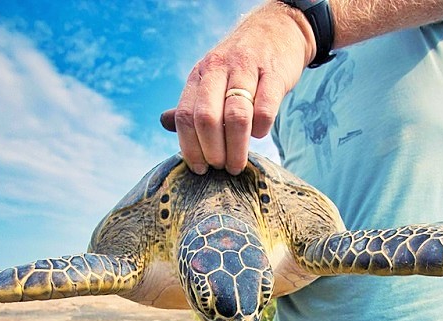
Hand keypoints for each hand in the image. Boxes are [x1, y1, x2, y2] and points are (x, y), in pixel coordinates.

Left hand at [160, 2, 314, 174]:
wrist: (278, 29)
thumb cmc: (241, 64)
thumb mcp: (211, 77)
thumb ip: (191, 102)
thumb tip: (164, 123)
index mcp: (199, 74)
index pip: (185, 117)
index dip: (190, 148)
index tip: (199, 169)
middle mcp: (219, 69)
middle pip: (207, 119)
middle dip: (213, 152)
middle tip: (221, 167)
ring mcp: (247, 69)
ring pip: (236, 117)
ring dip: (236, 149)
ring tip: (237, 165)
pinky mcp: (274, 74)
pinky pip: (264, 110)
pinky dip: (261, 129)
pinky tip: (259, 134)